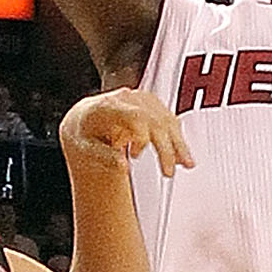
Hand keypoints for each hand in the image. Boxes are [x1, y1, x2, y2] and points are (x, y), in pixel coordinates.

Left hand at [62, 87, 194, 183]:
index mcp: (109, 106)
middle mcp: (128, 100)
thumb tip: (123, 166)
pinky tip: (182, 155)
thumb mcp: (84, 146)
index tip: (138, 155)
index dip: (141, 134)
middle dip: (165, 147)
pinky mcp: (152, 105)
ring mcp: (142, 100)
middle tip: (168, 171)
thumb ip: (103, 156)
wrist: (86, 116)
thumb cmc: (85, 130)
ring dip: (179, 142)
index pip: (133, 116)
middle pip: (154, 119)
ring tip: (186, 164)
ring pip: (167, 117)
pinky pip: (169, 119)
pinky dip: (178, 138)